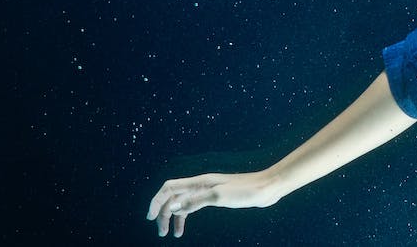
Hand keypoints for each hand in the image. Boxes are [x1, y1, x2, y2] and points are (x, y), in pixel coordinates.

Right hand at [147, 170, 278, 237]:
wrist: (266, 188)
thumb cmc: (246, 190)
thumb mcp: (219, 197)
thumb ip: (195, 201)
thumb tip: (172, 206)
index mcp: (200, 182)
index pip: (169, 188)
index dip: (157, 200)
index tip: (150, 217)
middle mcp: (201, 185)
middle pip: (173, 196)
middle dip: (163, 213)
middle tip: (161, 233)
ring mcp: (208, 191)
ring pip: (182, 202)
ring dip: (173, 217)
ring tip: (171, 234)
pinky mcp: (215, 197)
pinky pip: (193, 206)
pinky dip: (185, 216)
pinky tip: (183, 228)